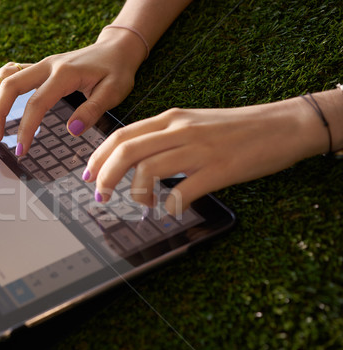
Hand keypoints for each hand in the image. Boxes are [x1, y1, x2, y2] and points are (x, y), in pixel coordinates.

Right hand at [0, 29, 146, 153]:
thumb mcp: (113, 92)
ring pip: (5, 77)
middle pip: (10, 86)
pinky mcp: (39, 67)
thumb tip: (72, 130)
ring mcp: (41, 64)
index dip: (25, 129)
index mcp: (64, 74)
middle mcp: (47, 66)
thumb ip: (92, 110)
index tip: (21, 150)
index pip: (36, 104)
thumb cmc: (117, 71)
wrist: (116, 49)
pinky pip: (10, 71)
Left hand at [84, 97, 327, 214]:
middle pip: (127, 151)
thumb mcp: (193, 123)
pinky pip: (183, 190)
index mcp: (171, 118)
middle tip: (99, 195)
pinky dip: (169, 206)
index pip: (122, 135)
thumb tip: (133, 160)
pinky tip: (168, 213)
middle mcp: (180, 130)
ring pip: (148, 169)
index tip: (87, 175)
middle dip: (105, 176)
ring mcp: (198, 149)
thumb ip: (164, 136)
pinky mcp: (218, 169)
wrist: (282, 125)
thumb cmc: (235, 128)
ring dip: (135, 193)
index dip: (98, 157)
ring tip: (139, 206)